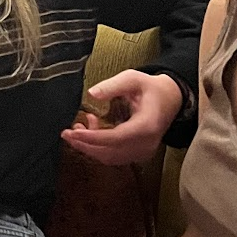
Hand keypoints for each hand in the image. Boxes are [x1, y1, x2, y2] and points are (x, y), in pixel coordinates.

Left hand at [61, 70, 182, 165]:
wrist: (171, 100)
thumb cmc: (151, 88)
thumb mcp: (133, 78)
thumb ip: (112, 85)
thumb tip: (91, 94)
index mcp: (146, 126)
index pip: (115, 138)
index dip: (92, 137)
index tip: (72, 132)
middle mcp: (146, 144)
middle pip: (110, 152)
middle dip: (84, 144)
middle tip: (66, 132)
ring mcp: (143, 152)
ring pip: (110, 157)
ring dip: (90, 145)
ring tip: (77, 126)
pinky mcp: (138, 154)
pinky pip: (114, 156)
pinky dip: (99, 146)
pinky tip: (92, 128)